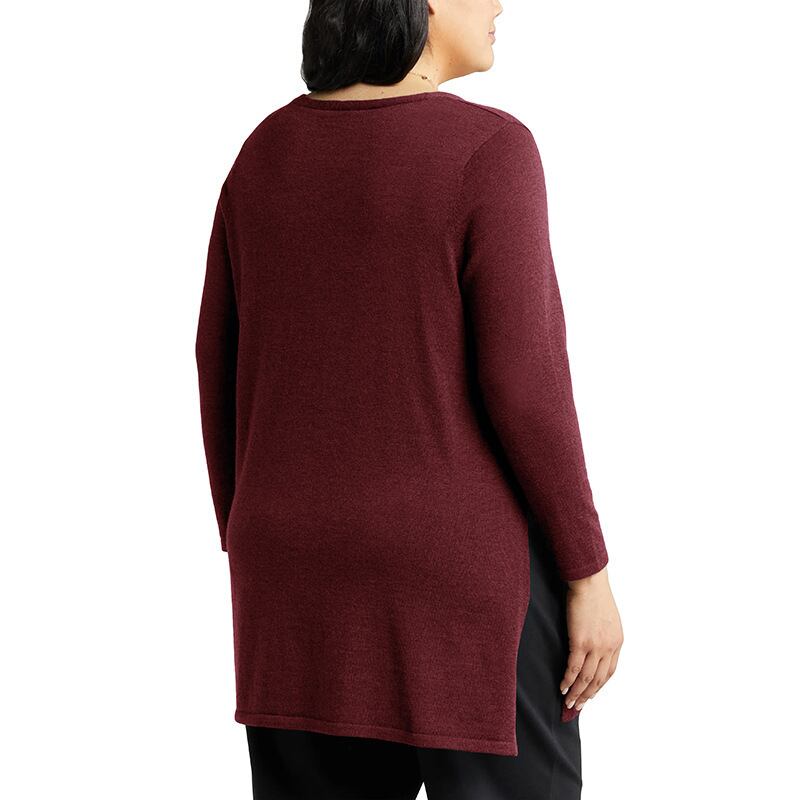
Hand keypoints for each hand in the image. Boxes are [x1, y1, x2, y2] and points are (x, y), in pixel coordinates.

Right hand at [560, 567, 622, 711]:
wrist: (589, 581)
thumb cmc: (594, 593)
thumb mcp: (607, 617)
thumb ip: (604, 633)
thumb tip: (594, 643)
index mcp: (617, 642)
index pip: (609, 672)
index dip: (598, 686)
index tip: (589, 695)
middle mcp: (609, 647)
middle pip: (598, 679)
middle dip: (587, 696)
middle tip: (577, 707)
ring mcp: (595, 646)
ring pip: (586, 678)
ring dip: (577, 693)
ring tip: (568, 703)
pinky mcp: (580, 641)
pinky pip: (574, 668)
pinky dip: (568, 681)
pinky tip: (563, 688)